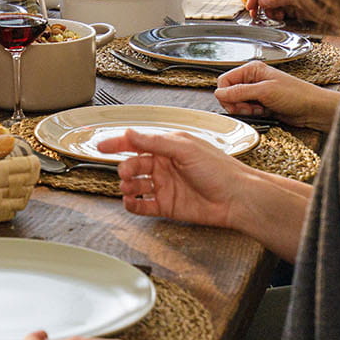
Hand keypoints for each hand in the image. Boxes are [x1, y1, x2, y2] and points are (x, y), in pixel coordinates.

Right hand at [98, 129, 253, 229]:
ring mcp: (165, 186)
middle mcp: (165, 165)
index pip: (138, 142)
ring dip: (127, 186)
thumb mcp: (185, 148)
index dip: (118, 143)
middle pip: (134, 164)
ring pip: (136, 185)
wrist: (237, 199)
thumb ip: (155, 141)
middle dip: (125, 168)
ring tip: (129, 188)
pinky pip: (143, 206)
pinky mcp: (167, 206)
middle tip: (126, 172)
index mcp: (169, 147)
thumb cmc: (220, 171)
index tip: (102, 146)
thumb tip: (131, 133)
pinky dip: (133, 205)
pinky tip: (131, 203)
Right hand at [214, 61, 339, 129]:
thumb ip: (239, 92)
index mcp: (252, 69)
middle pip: (229, 93)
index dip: (226, 94)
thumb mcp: (265, 91)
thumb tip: (218, 93)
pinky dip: (252, 114)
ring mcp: (256, 91)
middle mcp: (252, 79)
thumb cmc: (296, 95)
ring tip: (260, 109)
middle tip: (250, 108)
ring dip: (245, 110)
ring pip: (237, 103)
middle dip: (236, 103)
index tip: (234, 103)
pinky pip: (247, 110)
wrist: (313, 109)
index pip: (224, 80)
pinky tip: (264, 112)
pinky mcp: (261, 103)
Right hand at [247, 0, 303, 20]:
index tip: (250, 5)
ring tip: (276, 15)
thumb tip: (261, 2)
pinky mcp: (295, 9)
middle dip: (259, 4)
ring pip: (271, 5)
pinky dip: (277, 16)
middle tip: (254, 13)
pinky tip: (281, 17)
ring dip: (269, 11)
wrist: (339, 7)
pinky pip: (280, 12)